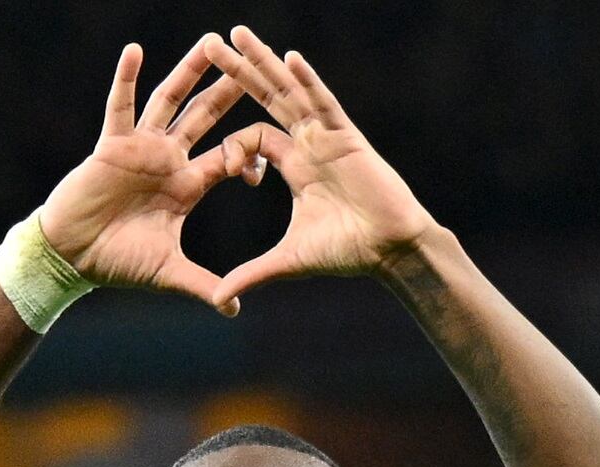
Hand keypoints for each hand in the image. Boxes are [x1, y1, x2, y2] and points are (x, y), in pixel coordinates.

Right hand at [40, 34, 263, 316]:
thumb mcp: (169, 273)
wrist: (73, 257)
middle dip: (230, 90)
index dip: (251, 153)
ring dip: (189, 72)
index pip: (228, 158)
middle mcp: (168, 159)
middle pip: (207, 117)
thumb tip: (235, 308)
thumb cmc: (117, 261)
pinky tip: (135, 51)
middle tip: (255, 62)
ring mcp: (141, 148)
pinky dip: (126, 79)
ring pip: (171, 101)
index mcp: (187, 185)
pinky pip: (120, 106)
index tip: (272, 150)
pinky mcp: (112, 145)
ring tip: (211, 43)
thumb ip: (204, 286)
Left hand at [203, 26, 440, 307]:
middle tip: (209, 43)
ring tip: (238, 34)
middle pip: (267, 98)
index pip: (254, 137)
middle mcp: (308, 143)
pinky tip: (290, 60)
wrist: (390, 250)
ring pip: (290, 91)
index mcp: (294, 165)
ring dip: (264, 63)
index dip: (235, 150)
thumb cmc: (347, 252)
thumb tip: (219, 299)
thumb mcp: (288, 261)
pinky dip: (308, 82)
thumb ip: (251, 273)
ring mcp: (327, 136)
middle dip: (239, 72)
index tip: (231, 171)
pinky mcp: (347, 138)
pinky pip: (324, 104)